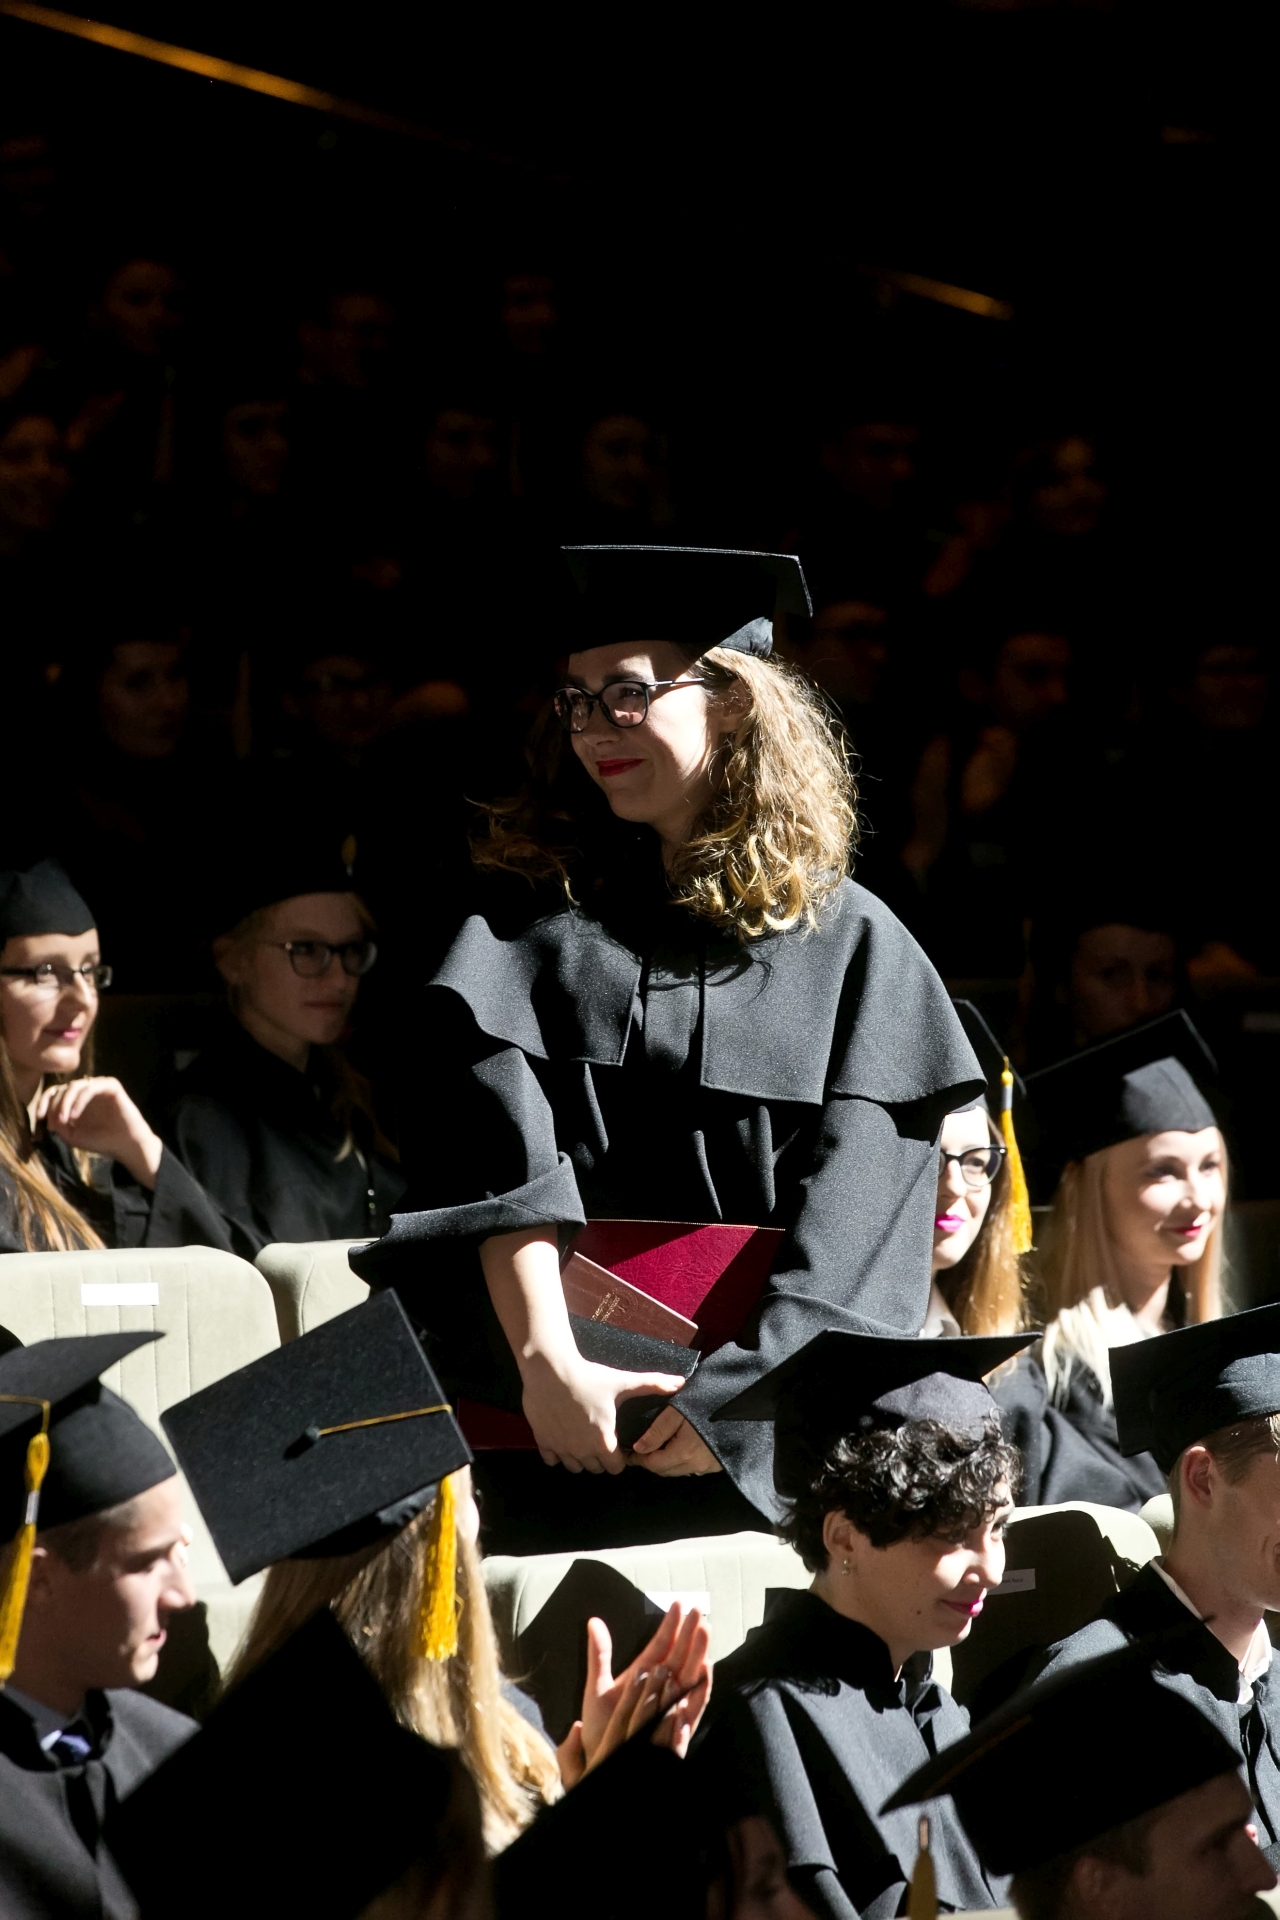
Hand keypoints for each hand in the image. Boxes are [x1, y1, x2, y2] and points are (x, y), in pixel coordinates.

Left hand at [35, 1077, 162, 1188]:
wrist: (125, 1146)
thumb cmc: (101, 1141)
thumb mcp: (72, 1135)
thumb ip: (59, 1124)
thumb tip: (48, 1115)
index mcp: (76, 1100)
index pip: (55, 1093)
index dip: (44, 1102)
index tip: (40, 1118)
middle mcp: (86, 1090)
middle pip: (62, 1088)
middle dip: (55, 1106)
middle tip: (56, 1124)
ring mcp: (99, 1086)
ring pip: (74, 1086)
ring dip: (65, 1103)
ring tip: (65, 1120)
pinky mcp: (111, 1086)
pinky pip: (90, 1088)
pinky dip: (79, 1100)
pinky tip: (75, 1115)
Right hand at [520, 1353, 686, 1475]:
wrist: (549, 1369)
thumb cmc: (588, 1376)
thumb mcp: (622, 1381)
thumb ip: (652, 1384)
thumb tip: (680, 1382)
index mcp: (603, 1442)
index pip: (616, 1469)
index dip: (620, 1458)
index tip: (618, 1443)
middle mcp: (582, 1451)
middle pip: (595, 1469)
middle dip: (600, 1458)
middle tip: (601, 1438)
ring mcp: (561, 1448)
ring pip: (574, 1467)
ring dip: (580, 1458)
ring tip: (583, 1439)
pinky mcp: (543, 1442)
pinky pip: (552, 1460)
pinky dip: (557, 1454)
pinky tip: (562, 1437)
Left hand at [556, 1603, 712, 1785]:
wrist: (603, 1767)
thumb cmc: (600, 1733)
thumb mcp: (596, 1691)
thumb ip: (599, 1656)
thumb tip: (594, 1621)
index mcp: (643, 1679)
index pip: (660, 1647)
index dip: (670, 1626)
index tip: (678, 1604)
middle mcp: (660, 1692)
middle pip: (680, 1659)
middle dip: (690, 1635)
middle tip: (699, 1611)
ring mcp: (669, 1710)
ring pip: (689, 1679)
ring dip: (698, 1657)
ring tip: (705, 1634)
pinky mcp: (674, 1732)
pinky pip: (690, 1711)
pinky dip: (698, 1694)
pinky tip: (704, 1675)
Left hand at [630, 1407, 721, 1476]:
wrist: (742, 1402)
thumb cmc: (707, 1402)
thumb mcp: (677, 1410)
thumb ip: (657, 1431)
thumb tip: (638, 1449)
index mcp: (684, 1453)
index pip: (654, 1464)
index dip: (639, 1459)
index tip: (629, 1451)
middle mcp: (697, 1465)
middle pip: (666, 1470)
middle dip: (652, 1461)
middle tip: (642, 1447)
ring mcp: (710, 1466)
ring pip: (680, 1469)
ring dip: (668, 1461)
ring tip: (660, 1445)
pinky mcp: (719, 1462)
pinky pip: (695, 1467)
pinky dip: (683, 1460)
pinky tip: (681, 1445)